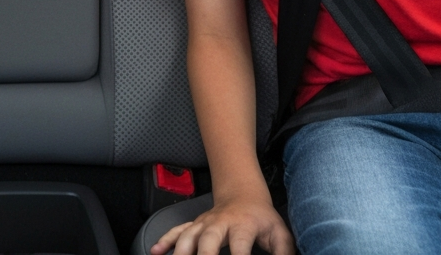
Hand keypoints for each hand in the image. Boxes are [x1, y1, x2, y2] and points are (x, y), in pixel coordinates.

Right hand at [152, 192, 292, 254]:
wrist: (243, 192)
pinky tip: (156, 251)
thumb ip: (283, 254)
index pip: (240, 247)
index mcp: (242, 225)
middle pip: (207, 241)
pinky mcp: (195, 225)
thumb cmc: (262, 218)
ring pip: (187, 237)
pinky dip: (165, 241)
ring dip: (180, 251)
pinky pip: (177, 232)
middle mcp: (219, 223)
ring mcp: (204, 223)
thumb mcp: (280, 235)